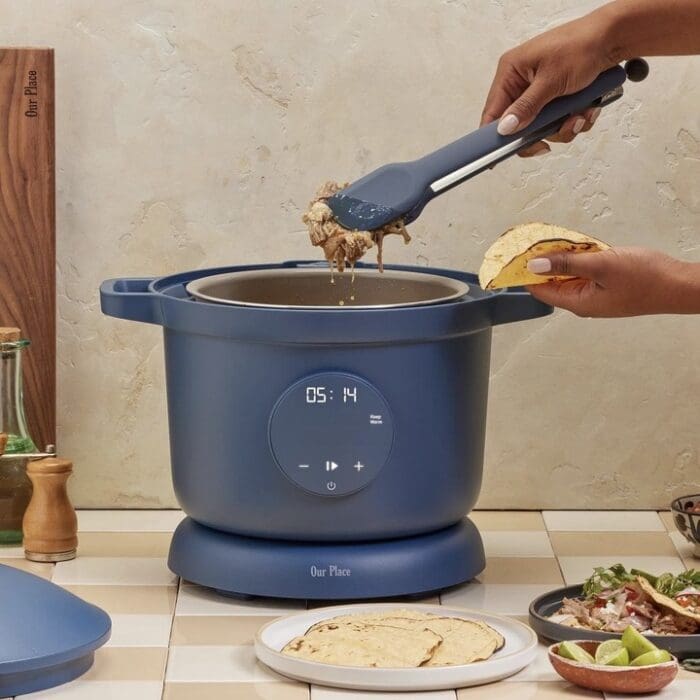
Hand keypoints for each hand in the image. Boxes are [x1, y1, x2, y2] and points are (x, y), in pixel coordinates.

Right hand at [481, 12, 615, 155]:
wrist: (613, 39)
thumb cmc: (581, 46)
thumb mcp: (551, 79)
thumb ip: (526, 107)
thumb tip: (505, 128)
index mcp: (511, 72)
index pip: (493, 112)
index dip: (496, 136)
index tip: (502, 154)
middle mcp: (521, 84)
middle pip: (519, 126)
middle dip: (544, 131)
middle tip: (562, 128)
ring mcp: (538, 93)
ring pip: (541, 128)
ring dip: (564, 127)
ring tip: (580, 114)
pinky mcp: (555, 100)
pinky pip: (557, 123)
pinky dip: (573, 121)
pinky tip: (586, 109)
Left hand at [525, 247, 699, 316]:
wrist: (678, 284)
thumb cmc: (645, 278)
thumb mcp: (601, 265)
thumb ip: (566, 264)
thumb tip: (534, 265)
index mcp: (577, 302)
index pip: (540, 289)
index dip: (526, 272)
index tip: (515, 254)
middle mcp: (583, 300)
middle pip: (552, 280)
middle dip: (542, 261)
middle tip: (533, 239)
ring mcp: (595, 293)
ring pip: (568, 273)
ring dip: (562, 257)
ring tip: (552, 238)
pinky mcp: (606, 284)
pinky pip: (584, 270)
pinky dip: (579, 257)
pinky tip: (579, 245)